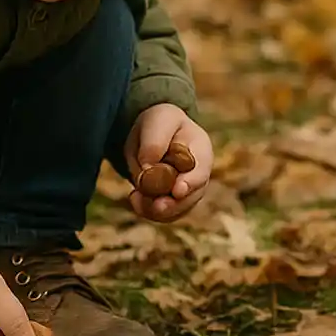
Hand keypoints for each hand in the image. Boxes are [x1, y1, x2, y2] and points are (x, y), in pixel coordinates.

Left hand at [126, 104, 212, 220]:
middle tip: (156, 207)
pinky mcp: (172, 202)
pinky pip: (163, 214)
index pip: (201, 170)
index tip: (177, 191)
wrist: (152, 133)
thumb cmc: (160, 122)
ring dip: (156, 209)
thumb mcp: (158, 121)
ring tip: (135, 198)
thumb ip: (154, 141)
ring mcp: (187, 191)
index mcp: (201, 149)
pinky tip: (134, 198)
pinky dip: (147, 211)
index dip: (191, 182)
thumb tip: (148, 167)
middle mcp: (198, 174)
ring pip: (176, 210)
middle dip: (173, 205)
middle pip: (191, 196)